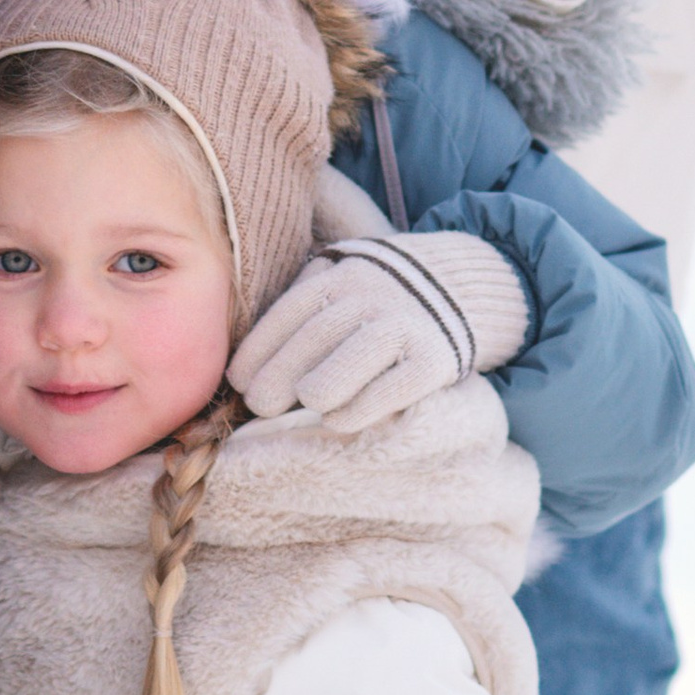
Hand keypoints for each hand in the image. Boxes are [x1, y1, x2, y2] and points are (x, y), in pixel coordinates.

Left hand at [231, 239, 496, 425]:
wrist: (456, 288)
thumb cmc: (374, 299)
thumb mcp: (337, 283)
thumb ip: (300, 310)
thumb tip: (247, 368)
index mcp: (339, 275)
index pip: (287, 315)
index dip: (257, 353)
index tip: (239, 383)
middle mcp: (369, 296)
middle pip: (310, 343)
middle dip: (275, 380)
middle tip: (261, 406)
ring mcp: (403, 327)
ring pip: (345, 367)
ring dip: (315, 393)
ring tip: (305, 404)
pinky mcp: (432, 361)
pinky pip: (386, 393)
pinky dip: (355, 411)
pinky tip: (339, 418)